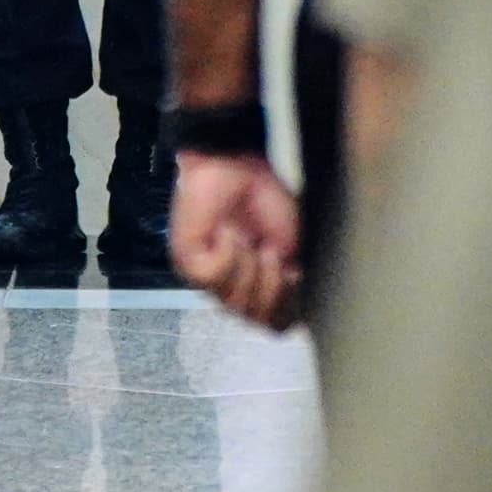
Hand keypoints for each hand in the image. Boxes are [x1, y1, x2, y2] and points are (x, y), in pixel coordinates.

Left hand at [170, 149, 306, 331]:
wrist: (238, 165)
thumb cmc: (264, 200)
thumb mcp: (296, 247)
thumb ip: (299, 284)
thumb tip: (302, 313)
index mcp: (260, 289)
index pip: (278, 325)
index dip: (291, 302)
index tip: (293, 269)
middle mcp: (233, 290)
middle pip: (260, 321)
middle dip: (273, 283)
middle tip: (269, 249)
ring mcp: (210, 280)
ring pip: (237, 303)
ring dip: (250, 266)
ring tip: (249, 238)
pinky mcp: (189, 263)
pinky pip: (214, 278)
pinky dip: (228, 254)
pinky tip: (228, 233)